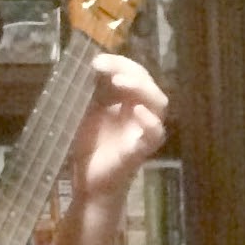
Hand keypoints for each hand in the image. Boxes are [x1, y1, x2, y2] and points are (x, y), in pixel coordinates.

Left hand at [69, 53, 168, 200]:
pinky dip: (150, 122)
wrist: (87, 184)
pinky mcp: (141, 151)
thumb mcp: (86, 112)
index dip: (119, 63)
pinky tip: (137, 111)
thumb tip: (86, 64)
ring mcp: (143, 132)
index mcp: (127, 102)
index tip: (97, 60)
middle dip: (129, 70)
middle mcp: (140, 114)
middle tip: (105, 67)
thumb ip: (91, 91)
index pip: (133, 74)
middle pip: (148, 84)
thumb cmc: (89, 148)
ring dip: (141, 89)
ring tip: (120, 82)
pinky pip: (156, 135)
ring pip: (158, 104)